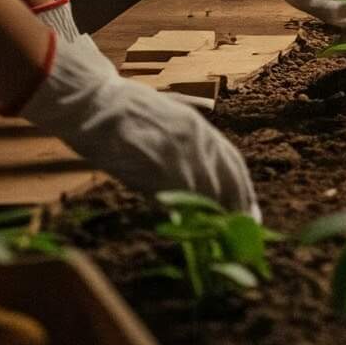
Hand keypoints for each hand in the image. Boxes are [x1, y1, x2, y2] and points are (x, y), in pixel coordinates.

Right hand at [19, 25, 257, 216]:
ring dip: (213, 218)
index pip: (233, 163)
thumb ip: (189, 123)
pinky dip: (186, 217)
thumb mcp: (168, 108)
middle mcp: (197, 140)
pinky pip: (180, 199)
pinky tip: (187, 231)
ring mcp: (179, 155)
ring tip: (217, 241)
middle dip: (238, 209)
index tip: (250, 213)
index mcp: (199, 126)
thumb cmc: (124, 107)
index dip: (243, 190)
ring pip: (208, 193)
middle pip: (228, 181)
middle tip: (241, 235)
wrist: (95, 103)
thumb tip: (207, 118)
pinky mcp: (158, 169)